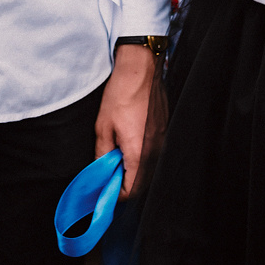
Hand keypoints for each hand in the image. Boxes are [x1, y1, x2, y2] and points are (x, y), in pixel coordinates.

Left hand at [95, 44, 156, 198]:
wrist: (140, 70)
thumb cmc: (121, 95)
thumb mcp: (103, 127)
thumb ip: (102, 153)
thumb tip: (100, 170)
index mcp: (139, 153)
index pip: (131, 189)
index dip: (116, 194)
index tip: (104, 190)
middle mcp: (155, 151)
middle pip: (142, 183)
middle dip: (124, 184)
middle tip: (107, 177)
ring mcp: (162, 141)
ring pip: (148, 169)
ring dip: (132, 171)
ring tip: (115, 160)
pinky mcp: (163, 131)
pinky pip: (153, 154)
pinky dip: (141, 158)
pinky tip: (127, 146)